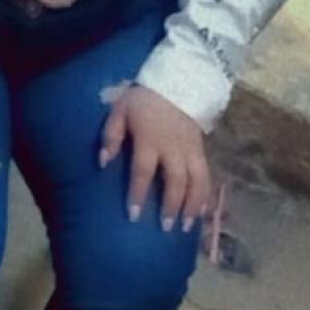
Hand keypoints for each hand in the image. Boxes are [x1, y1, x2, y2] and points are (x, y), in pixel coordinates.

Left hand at [100, 85, 209, 232]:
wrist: (176, 82)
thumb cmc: (143, 100)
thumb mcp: (120, 109)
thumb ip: (111, 135)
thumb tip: (103, 161)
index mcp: (150, 138)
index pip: (143, 170)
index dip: (138, 193)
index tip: (133, 215)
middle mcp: (173, 147)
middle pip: (175, 180)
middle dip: (171, 205)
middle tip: (166, 228)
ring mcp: (190, 149)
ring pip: (197, 180)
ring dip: (193, 205)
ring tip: (187, 227)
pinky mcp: (201, 149)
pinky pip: (207, 175)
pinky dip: (205, 195)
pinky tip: (202, 212)